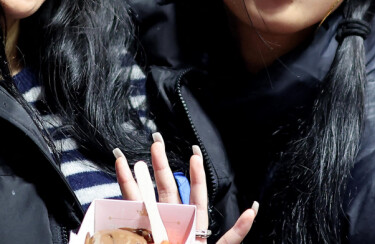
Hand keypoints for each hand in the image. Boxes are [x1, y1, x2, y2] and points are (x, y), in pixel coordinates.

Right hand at [115, 133, 257, 243]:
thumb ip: (235, 235)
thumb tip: (253, 210)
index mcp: (193, 228)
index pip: (196, 196)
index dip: (196, 176)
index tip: (194, 154)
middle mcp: (172, 225)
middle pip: (166, 189)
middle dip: (160, 165)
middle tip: (156, 142)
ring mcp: (152, 230)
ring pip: (142, 199)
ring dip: (134, 178)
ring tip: (126, 156)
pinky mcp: (137, 237)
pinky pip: (126, 214)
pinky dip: (122, 191)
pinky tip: (118, 171)